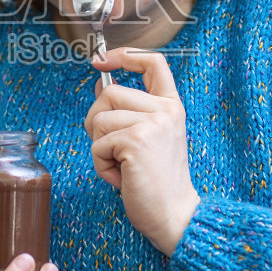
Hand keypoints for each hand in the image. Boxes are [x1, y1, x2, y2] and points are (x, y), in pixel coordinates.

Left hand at [84, 47, 200, 254]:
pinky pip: (97, 144)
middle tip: (114, 150)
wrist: (174, 215)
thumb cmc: (157, 182)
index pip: (153, 61)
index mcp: (171, 106)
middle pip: (110, 92)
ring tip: (123, 167)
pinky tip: (122, 177)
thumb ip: (130, 112)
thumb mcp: (148, 138)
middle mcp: (165, 110)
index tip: (100, 60)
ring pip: (99, 119)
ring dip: (100, 148)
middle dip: (98, 122)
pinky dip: (101, 165)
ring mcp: (151, 123)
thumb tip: (101, 85)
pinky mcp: (135, 140)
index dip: (125, 55)